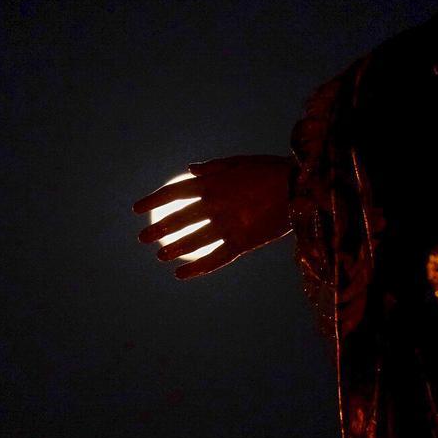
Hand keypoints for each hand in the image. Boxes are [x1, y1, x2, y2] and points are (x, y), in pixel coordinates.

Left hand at [133, 155, 294, 278]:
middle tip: (143, 239)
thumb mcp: (239, 162)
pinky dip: (197, 269)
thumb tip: (190, 170)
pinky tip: (181, 275)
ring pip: (193, 241)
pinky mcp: (242, 243)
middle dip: (158, 229)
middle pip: (178, 219)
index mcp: (212, 183)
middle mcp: (214, 204)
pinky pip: (215, 259)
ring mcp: (227, 225)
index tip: (136, 210)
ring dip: (174, 249)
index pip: (174, 193)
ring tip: (160, 256)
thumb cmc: (270, 170)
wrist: (300, 187)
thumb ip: (213, 168)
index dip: (152, 201)